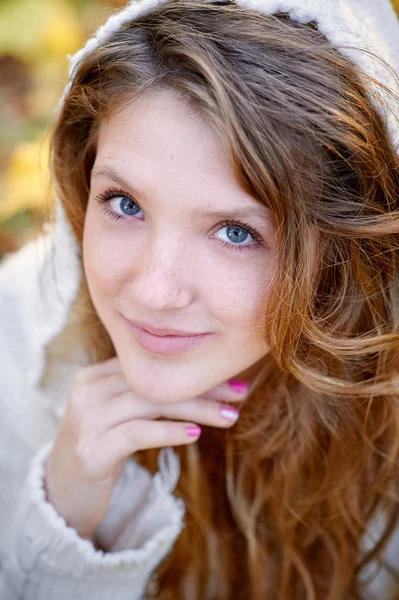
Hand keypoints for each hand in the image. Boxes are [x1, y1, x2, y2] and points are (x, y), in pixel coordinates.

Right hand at [44, 357, 247, 540]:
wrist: (60, 495)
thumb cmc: (100, 451)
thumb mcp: (118, 416)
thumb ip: (143, 396)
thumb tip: (203, 386)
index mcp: (95, 376)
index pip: (152, 367)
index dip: (193, 373)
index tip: (230, 380)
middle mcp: (88, 391)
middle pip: (155, 382)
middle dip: (202, 389)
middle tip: (239, 394)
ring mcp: (86, 419)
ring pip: (151, 403)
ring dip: (196, 410)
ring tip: (229, 417)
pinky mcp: (91, 450)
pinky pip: (137, 432)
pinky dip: (169, 432)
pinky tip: (195, 435)